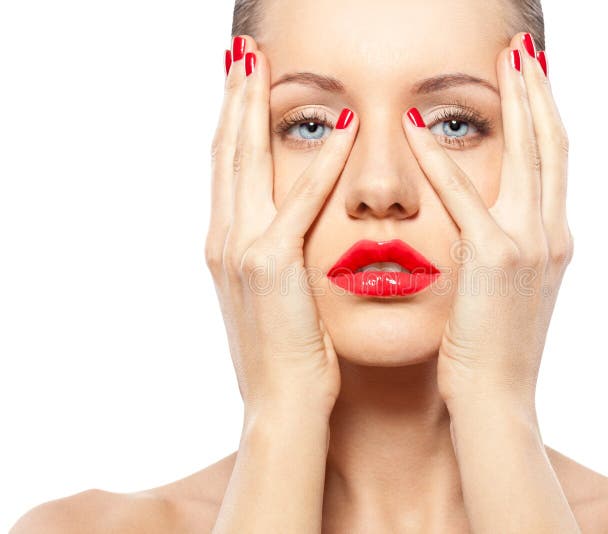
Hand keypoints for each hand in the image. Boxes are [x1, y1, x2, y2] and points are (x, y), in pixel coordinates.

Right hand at [205, 35, 358, 417]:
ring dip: (254, 108)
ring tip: (261, 64)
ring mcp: (242, 250)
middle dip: (233, 98)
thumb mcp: (276, 301)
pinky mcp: (271, 266)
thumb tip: (290, 235)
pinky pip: (298, 202)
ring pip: (245, 162)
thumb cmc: (290, 357)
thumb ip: (277, 258)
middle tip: (241, 54)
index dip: (231, 122)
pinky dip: (320, 164)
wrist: (283, 407)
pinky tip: (342, 129)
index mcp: (227, 245)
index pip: (227, 169)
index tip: (241, 83)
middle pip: (225, 151)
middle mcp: (225, 239)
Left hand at [403, 36, 572, 410]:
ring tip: (502, 60)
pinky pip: (465, 197)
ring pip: (529, 154)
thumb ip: (504, 253)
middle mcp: (551, 234)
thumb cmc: (492, 353)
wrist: (497, 401)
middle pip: (552, 143)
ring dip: (515, 102)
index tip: (532, 77)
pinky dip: (443, 160)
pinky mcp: (496, 260)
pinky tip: (418, 125)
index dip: (545, 115)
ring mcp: (530, 245)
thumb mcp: (505, 295)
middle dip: (539, 91)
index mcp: (552, 241)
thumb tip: (490, 229)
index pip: (554, 161)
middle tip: (524, 48)